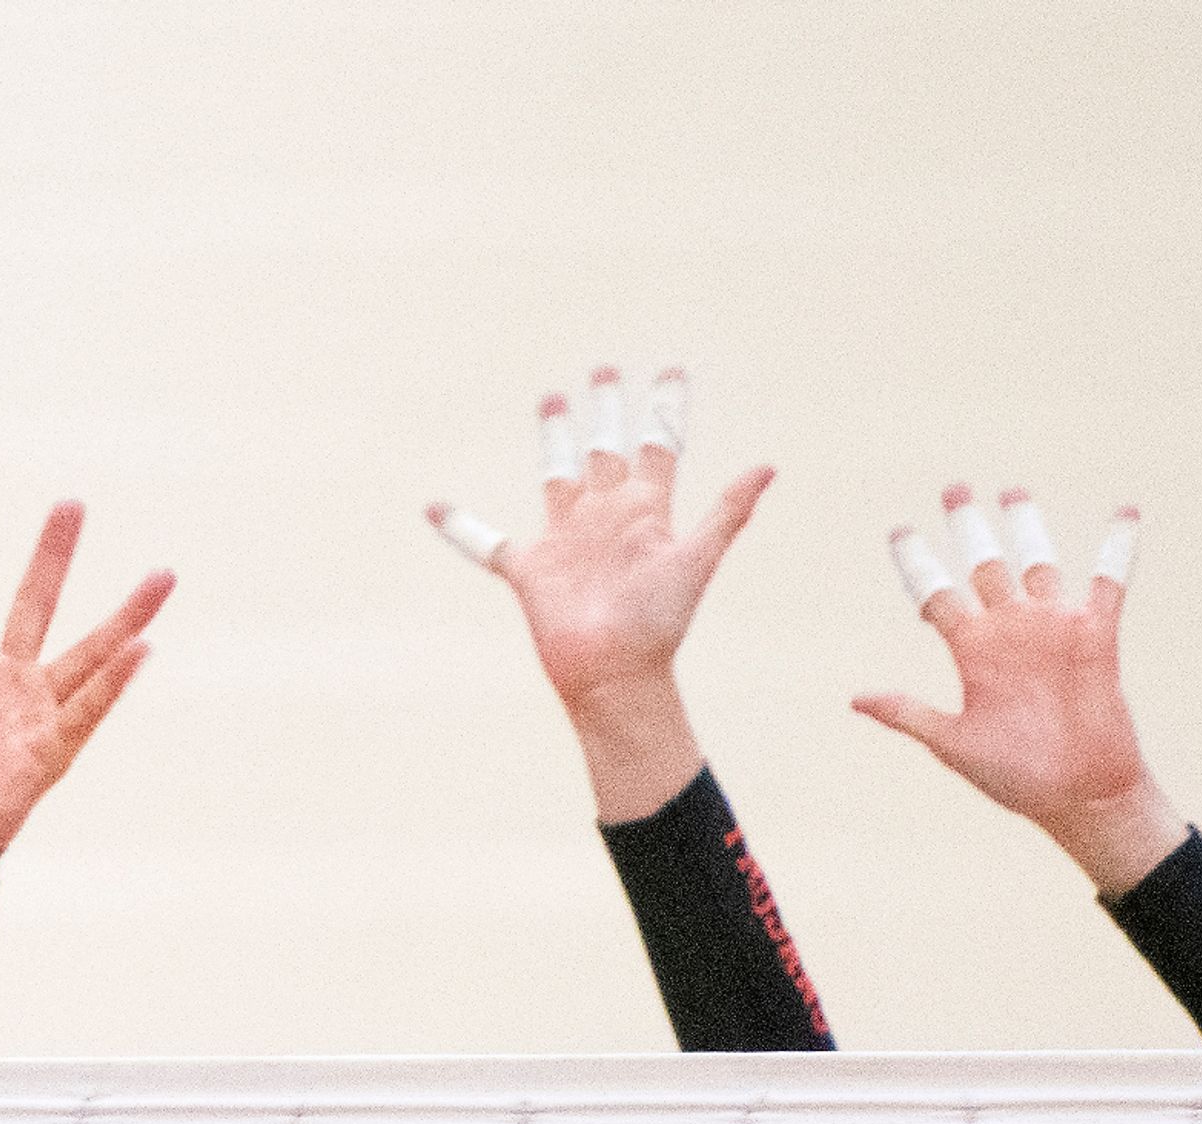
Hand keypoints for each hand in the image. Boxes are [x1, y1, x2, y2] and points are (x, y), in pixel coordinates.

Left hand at [0, 497, 171, 854]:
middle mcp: (3, 681)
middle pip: (36, 603)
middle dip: (52, 555)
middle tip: (71, 504)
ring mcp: (32, 712)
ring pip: (87, 652)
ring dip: (124, 616)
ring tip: (163, 576)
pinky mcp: (49, 748)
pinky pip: (89, 709)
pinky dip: (115, 681)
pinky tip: (144, 647)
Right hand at [435, 366, 770, 719]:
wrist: (616, 674)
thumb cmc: (658, 624)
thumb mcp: (696, 561)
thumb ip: (727, 512)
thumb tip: (768, 466)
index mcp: (646, 510)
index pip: (659, 445)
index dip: (665, 408)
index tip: (671, 371)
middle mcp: (606, 515)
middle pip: (606, 448)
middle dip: (606, 409)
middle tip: (604, 370)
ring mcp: (566, 539)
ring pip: (557, 474)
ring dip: (554, 438)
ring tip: (551, 399)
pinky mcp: (530, 570)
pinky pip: (486, 544)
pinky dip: (459, 527)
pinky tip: (433, 508)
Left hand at [854, 489, 1185, 896]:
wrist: (1077, 796)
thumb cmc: (1014, 777)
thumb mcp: (952, 744)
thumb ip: (908, 713)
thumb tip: (855, 698)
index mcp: (971, 652)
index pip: (936, 594)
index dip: (917, 562)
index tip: (898, 530)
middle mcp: (1009, 631)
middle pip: (984, 564)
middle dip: (968, 527)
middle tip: (954, 488)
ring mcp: (1051, 630)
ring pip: (1037, 562)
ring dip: (1027, 527)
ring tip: (1013, 491)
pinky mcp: (1096, 636)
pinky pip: (1109, 582)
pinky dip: (1117, 547)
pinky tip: (1124, 509)